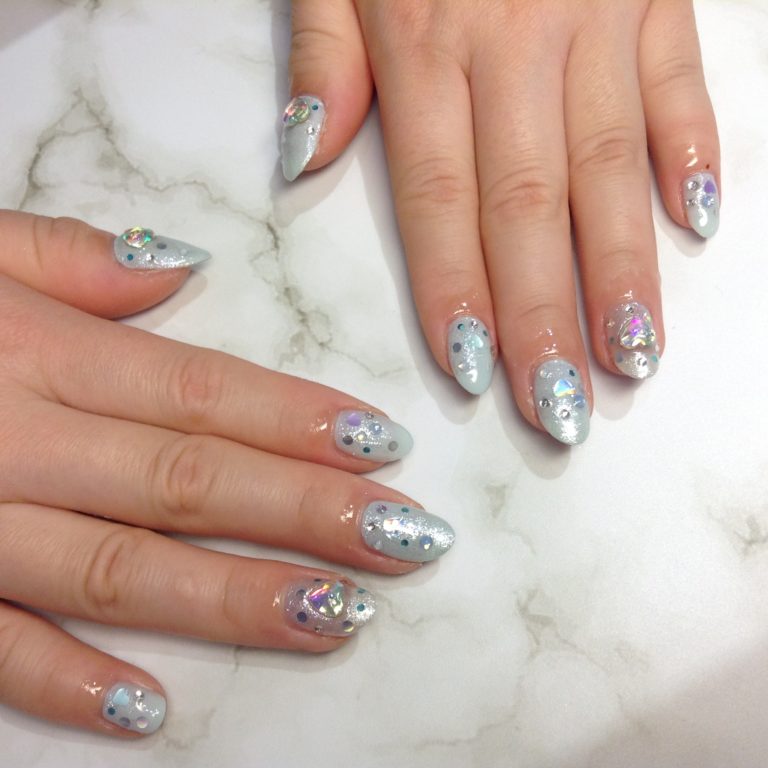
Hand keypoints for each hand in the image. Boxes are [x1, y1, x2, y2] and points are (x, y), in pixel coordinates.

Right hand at [0, 211, 453, 736]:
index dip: (300, 420)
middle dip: (308, 513)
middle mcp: (17, 440)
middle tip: (408, 539)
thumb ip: (67, 256)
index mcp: (40, 351)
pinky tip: (154, 709)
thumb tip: (178, 265)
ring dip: (235, 598)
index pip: (203, 391)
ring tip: (339, 616)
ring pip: (121, 569)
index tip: (386, 446)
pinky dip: (67, 681)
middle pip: (191, 480)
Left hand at [280, 0, 718, 444]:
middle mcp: (514, 46)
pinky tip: (698, 223)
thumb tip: (304, 158)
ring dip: (624, 269)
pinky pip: (678, 79)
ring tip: (632, 357)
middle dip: (545, 316)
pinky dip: (693, 151)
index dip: (458, 293)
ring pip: (610, 167)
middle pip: (530, 210)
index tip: (474, 373)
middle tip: (561, 406)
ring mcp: (595, 18)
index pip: (439, 202)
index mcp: (426, 46)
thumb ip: (323, 55)